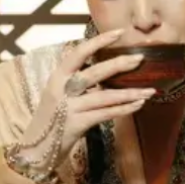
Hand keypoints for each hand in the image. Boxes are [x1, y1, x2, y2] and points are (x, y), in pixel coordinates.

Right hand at [12, 29, 154, 176]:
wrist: (34, 151)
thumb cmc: (52, 119)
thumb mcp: (59, 94)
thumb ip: (77, 80)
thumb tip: (108, 67)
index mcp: (57, 77)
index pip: (79, 52)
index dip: (99, 41)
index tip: (119, 32)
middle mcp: (61, 89)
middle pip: (95, 72)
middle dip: (120, 64)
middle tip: (141, 58)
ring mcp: (68, 108)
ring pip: (105, 96)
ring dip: (131, 92)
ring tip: (150, 90)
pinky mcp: (76, 125)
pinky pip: (106, 114)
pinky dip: (124, 109)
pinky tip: (139, 105)